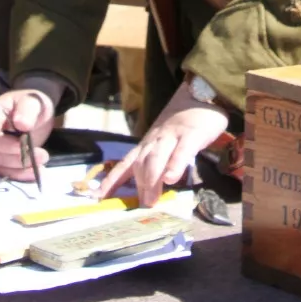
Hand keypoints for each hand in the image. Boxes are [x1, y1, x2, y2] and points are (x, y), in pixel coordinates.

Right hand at [0, 87, 54, 179]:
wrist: (38, 113)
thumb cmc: (33, 103)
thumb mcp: (34, 102)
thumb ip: (27, 110)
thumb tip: (20, 123)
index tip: (12, 147)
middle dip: (15, 154)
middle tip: (41, 154)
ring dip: (20, 166)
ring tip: (43, 158)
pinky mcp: (0, 159)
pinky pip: (5, 171)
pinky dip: (21, 174)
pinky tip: (36, 172)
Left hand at [99, 80, 229, 207]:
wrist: (202, 94)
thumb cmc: (183, 122)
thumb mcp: (165, 141)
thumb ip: (158, 160)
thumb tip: (149, 190)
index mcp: (148, 143)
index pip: (125, 163)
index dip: (112, 180)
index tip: (98, 197)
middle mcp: (155, 139)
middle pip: (140, 163)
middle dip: (138, 186)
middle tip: (140, 207)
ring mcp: (172, 135)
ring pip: (156, 158)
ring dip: (151, 179)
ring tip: (151, 200)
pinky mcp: (191, 134)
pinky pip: (182, 151)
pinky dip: (175, 165)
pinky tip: (171, 179)